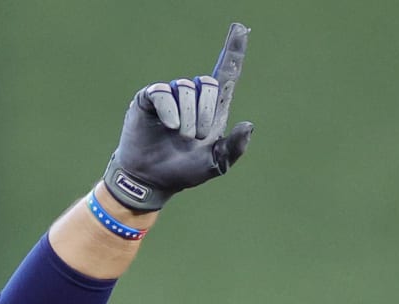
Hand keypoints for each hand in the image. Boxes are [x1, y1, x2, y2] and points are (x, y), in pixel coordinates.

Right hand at [102, 22, 254, 211]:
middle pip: (209, 83)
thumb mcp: (216, 164)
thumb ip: (234, 148)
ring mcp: (170, 95)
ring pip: (186, 88)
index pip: (227, 72)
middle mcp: (192, 96)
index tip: (241, 28)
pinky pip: (163, 93)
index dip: (234, 50)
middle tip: (198, 137)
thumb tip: (249, 125)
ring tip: (181, 136)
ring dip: (188, 116)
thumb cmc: (184, 171)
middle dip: (207, 111)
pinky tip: (170, 126)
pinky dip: (170, 111)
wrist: (152, 179)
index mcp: (213, 108)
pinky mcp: (149, 98)